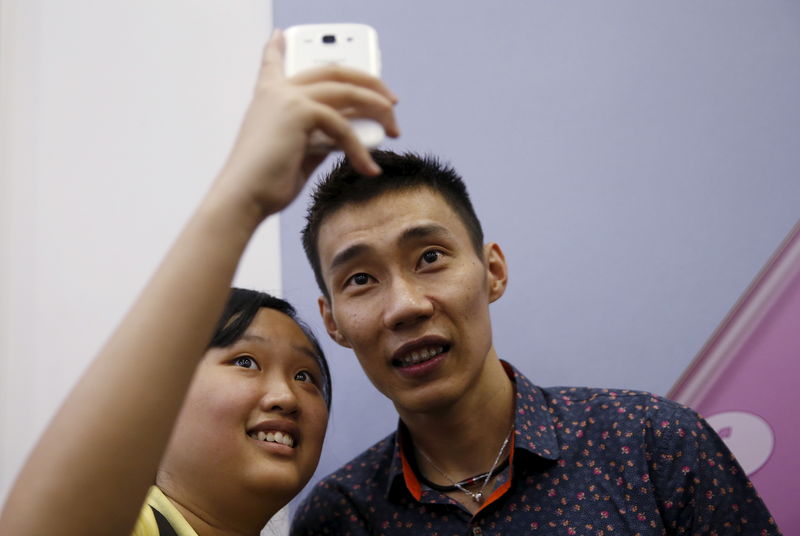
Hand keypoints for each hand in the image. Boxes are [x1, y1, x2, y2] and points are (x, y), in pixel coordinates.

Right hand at [213, 29, 399, 219]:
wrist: (244, 197)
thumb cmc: (267, 183)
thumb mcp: (299, 151)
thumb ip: (320, 135)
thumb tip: (349, 132)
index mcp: (268, 97)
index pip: (272, 63)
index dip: (277, 48)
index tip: (280, 35)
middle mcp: (277, 91)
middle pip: (334, 71)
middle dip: (369, 83)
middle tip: (390, 102)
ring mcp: (288, 97)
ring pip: (348, 91)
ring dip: (377, 109)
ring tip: (394, 129)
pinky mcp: (299, 112)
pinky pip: (344, 126)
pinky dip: (361, 148)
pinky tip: (368, 168)